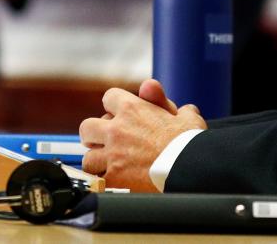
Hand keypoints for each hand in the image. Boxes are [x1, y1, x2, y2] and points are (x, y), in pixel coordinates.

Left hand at [78, 79, 205, 191]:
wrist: (189, 170)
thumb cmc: (189, 143)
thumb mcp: (184, 115)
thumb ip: (165, 100)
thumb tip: (154, 90)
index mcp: (132, 109)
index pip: (109, 97)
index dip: (114, 106)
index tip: (119, 115)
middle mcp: (116, 130)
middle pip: (87, 127)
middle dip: (94, 135)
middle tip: (104, 143)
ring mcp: (112, 156)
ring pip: (88, 158)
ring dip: (97, 162)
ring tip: (108, 168)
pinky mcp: (113, 180)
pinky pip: (96, 182)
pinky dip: (102, 184)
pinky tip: (112, 186)